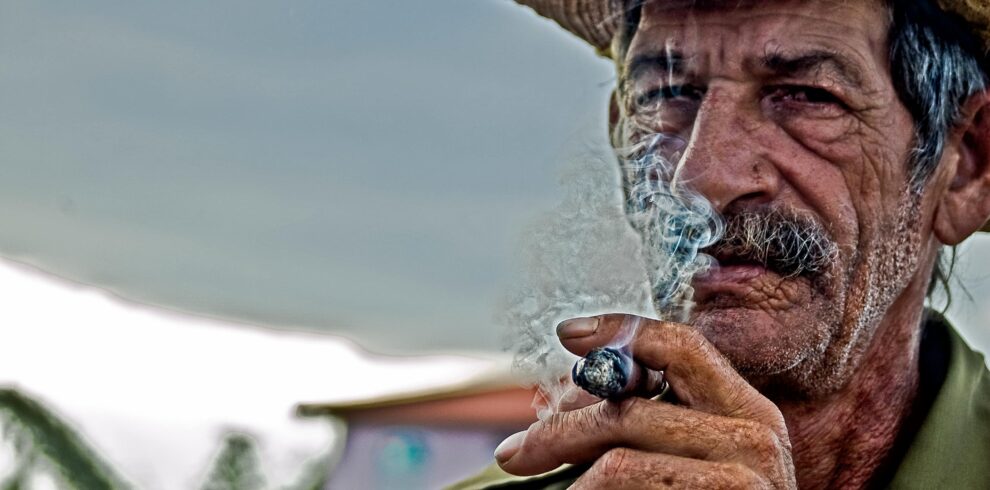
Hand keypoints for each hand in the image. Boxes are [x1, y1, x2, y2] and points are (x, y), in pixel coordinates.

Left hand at [496, 314, 795, 488]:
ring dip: (569, 474)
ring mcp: (745, 477)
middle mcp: (755, 436)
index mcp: (748, 412)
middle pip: (630, 406)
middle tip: (514, 452)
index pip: (681, 346)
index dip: (620, 331)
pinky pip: (625, 484)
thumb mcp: (698, 458)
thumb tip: (571, 396)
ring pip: (619, 458)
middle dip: (559, 427)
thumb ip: (653, 421)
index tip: (569, 332)